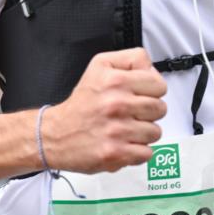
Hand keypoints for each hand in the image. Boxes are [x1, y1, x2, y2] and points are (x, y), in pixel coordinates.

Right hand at [42, 48, 166, 173]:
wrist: (53, 136)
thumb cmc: (79, 106)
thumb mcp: (100, 67)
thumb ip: (131, 61)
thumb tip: (153, 71)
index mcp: (115, 81)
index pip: (159, 86)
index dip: (150, 92)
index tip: (136, 96)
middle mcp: (116, 104)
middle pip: (160, 109)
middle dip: (146, 113)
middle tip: (128, 115)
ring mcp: (117, 131)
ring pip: (155, 133)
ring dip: (141, 134)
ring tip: (123, 130)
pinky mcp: (115, 153)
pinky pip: (146, 153)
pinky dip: (136, 152)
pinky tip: (122, 144)